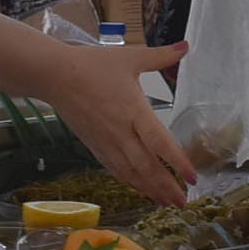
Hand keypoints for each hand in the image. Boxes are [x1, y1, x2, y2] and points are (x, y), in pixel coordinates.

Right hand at [44, 39, 194, 205]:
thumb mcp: (130, 57)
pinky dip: (131, 182)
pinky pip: (115, 169)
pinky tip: (142, 190)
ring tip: (167, 203)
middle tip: (184, 202)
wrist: (55, 76)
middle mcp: (121, 132)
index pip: (159, 142)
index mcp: (133, 110)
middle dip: (166, 186)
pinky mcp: (95, 147)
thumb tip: (186, 46)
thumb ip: (160, 56)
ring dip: (150, 190)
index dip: (177, 162)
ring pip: (131, 172)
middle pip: (147, 166)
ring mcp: (106, 142)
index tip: (192, 177)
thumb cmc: (92, 65)